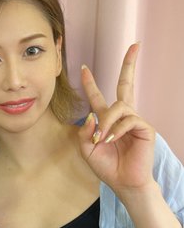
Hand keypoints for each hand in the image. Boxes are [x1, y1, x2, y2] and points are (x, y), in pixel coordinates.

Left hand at [78, 43, 155, 194]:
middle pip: (126, 84)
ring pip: (119, 106)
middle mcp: (122, 116)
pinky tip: (111, 141)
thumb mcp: (86, 149)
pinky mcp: (145, 128)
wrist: (123, 182)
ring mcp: (134, 120)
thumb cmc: (107, 166)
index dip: (90, 83)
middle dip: (130, 64)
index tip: (82, 69)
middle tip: (135, 46)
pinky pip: (128, 120)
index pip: (98, 96)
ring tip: (102, 140)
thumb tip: (91, 114)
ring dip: (107, 122)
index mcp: (107, 120)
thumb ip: (84, 132)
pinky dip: (116, 130)